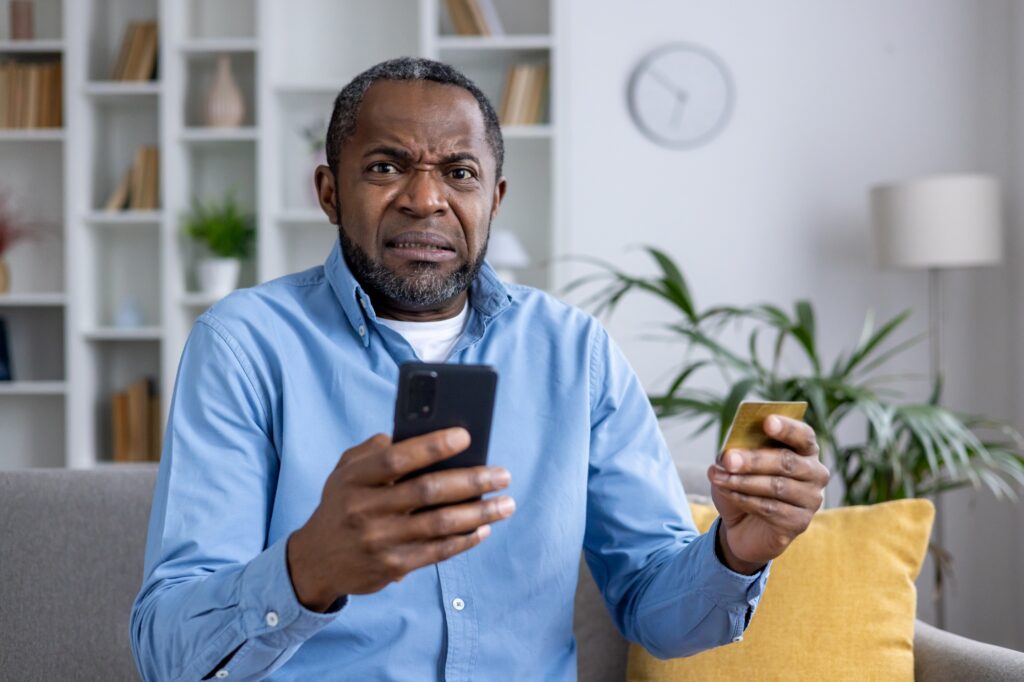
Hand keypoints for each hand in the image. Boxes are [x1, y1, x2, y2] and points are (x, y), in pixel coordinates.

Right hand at [287, 428, 514, 610]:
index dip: (432, 446)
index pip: (396, 458)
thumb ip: (375, 450)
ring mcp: (378, 541)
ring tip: (506, 504)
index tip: (466, 436)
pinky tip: (484, 527)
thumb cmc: (342, 504)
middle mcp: (364, 509)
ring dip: (480, 513)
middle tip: (503, 475)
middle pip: (427, 491)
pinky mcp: (391, 566)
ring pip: (440, 524)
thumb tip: (419, 435)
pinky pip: (437, 551)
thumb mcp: (345, 471)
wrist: (316, 560)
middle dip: (472, 481)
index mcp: (354, 479)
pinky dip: (465, 539)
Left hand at [706, 415, 829, 572]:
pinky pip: (770, 509)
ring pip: (776, 486)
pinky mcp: (799, 523)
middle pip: (787, 461)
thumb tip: (730, 453)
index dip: (787, 428)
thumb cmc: (745, 483)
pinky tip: (726, 492)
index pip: (803, 435)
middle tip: (728, 459)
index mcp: (804, 449)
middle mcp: (815, 473)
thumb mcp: (738, 462)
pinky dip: (744, 499)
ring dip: (742, 481)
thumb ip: (738, 450)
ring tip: (717, 477)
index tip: (767, 421)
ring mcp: (811, 499)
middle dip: (754, 459)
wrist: (743, 523)